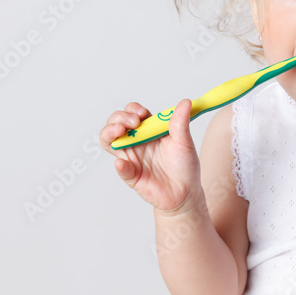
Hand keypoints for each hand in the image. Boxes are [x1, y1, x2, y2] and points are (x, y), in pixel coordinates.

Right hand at [99, 99, 203, 214]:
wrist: (186, 192)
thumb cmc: (185, 166)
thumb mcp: (185, 142)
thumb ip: (181, 123)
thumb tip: (185, 102)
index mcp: (148, 131)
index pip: (133, 113)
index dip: (133, 110)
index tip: (142, 113)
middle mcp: (136, 142)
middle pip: (116, 123)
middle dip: (119, 118)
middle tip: (133, 123)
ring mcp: (131, 158)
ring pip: (109, 141)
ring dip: (109, 133)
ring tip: (119, 131)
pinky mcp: (131, 175)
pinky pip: (120, 168)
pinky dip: (120, 165)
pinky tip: (122, 162)